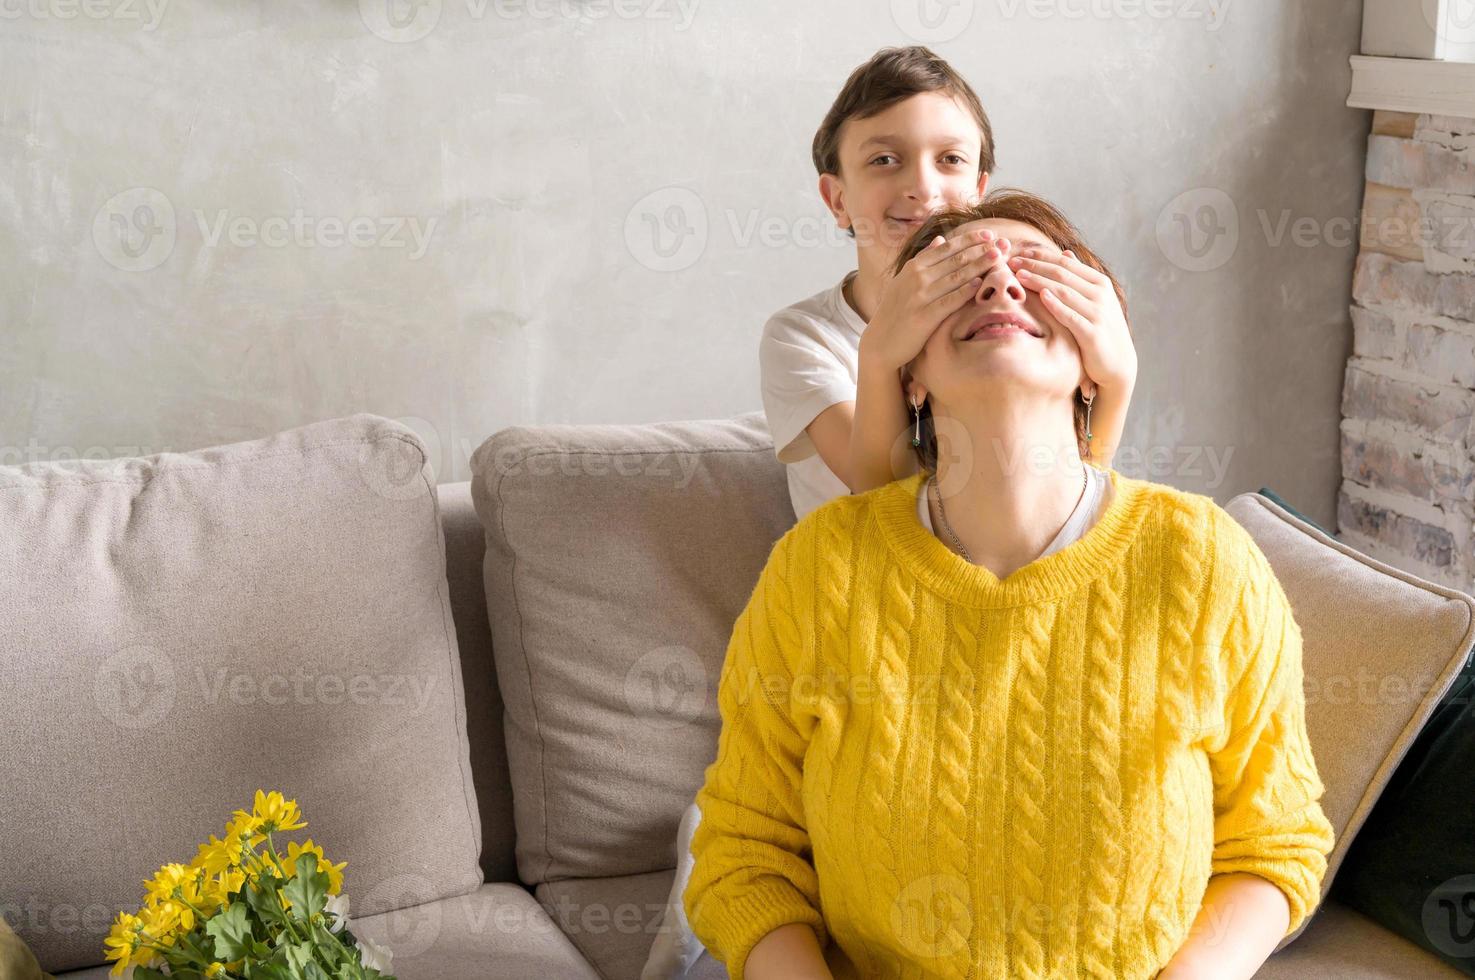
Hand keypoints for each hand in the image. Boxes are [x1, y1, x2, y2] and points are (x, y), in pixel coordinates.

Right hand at [858, 228, 1004, 372]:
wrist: (881, 342)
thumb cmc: (896, 310)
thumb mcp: (904, 280)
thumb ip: (923, 259)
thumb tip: (940, 238)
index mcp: (914, 267)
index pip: (947, 247)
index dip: (970, 239)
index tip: (989, 234)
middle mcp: (916, 278)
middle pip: (955, 259)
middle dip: (980, 249)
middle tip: (1000, 243)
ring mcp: (920, 296)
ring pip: (955, 277)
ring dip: (978, 265)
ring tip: (997, 257)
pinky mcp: (924, 316)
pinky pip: (949, 301)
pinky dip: (964, 291)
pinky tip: (980, 284)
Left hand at [1008, 246, 1137, 396]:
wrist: (1118, 363)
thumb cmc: (1100, 329)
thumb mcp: (1093, 300)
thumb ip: (1079, 278)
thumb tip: (1065, 253)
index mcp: (1100, 283)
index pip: (1066, 263)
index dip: (1042, 256)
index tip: (1020, 251)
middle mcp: (1101, 294)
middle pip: (1062, 275)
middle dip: (1035, 266)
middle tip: (1012, 261)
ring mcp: (1098, 313)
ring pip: (1064, 292)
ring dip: (1040, 281)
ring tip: (1019, 275)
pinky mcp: (1093, 333)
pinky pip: (1071, 316)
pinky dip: (1056, 305)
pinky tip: (1042, 296)